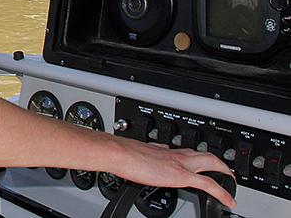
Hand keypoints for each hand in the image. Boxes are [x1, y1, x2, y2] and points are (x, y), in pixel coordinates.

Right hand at [110, 137, 235, 208]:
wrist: (121, 153)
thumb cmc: (125, 153)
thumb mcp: (140, 152)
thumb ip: (150, 154)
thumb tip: (150, 155)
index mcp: (165, 150)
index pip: (187, 152)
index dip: (196, 157)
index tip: (199, 162)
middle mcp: (176, 154)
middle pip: (205, 154)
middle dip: (218, 163)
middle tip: (225, 171)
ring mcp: (181, 163)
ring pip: (212, 163)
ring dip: (224, 172)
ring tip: (231, 183)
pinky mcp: (183, 176)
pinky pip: (210, 185)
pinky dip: (223, 193)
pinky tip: (229, 202)